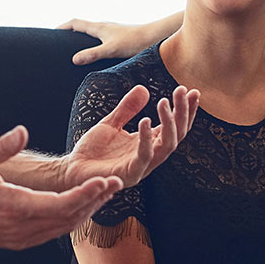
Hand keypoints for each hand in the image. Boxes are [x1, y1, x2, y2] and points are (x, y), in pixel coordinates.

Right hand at [0, 126, 121, 249]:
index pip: (61, 204)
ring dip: (86, 211)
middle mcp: (21, 228)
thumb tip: (22, 130)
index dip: (86, 194)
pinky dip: (71, 219)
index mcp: (13, 208)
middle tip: (115, 184)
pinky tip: (82, 207)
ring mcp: (21, 238)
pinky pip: (53, 232)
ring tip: (104, 193)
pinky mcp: (20, 241)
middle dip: (94, 201)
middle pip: (69, 217)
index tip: (105, 181)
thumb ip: (1, 148)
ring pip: (63, 227)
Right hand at [59, 18, 156, 65]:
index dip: (62, 27)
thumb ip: (92, 54)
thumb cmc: (134, 42)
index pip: (75, 23)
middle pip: (82, 27)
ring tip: (75, 50)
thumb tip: (74, 59)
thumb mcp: (111, 50)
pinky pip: (101, 38)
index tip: (50, 34)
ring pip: (93, 32)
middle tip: (58, 43)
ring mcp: (112, 32)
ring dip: (82, 38)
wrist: (156, 37)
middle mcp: (104, 27)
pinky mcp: (120, 38)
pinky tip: (97, 55)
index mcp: (99, 27)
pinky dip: (93, 43)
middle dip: (69, 33)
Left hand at [61, 84, 201, 189]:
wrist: (71, 170)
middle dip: (182, 112)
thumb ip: (127, 108)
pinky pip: (144, 156)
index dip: (186, 110)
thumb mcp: (110, 123)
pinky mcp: (129, 174)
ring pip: (167, 146)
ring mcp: (142, 166)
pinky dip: (147, 139)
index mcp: (149, 143)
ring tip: (164, 101)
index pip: (176, 126)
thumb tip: (143, 89)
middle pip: (177, 135)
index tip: (192, 91)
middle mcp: (150, 155)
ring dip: (169, 123)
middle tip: (182, 90)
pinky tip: (145, 120)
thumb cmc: (92, 151)